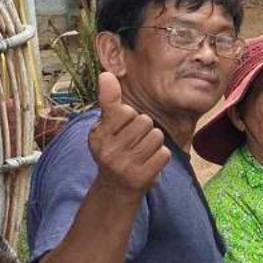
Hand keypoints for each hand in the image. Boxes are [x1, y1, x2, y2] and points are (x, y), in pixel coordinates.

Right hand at [88, 71, 169, 193]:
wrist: (116, 188)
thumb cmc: (114, 148)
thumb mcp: (106, 125)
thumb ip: (109, 101)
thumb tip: (106, 74)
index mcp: (98, 135)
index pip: (126, 111)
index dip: (130, 117)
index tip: (122, 129)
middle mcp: (108, 151)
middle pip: (145, 122)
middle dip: (144, 129)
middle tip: (133, 143)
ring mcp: (125, 166)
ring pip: (157, 136)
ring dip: (154, 143)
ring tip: (141, 152)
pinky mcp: (142, 177)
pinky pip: (164, 153)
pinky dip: (160, 157)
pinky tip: (148, 163)